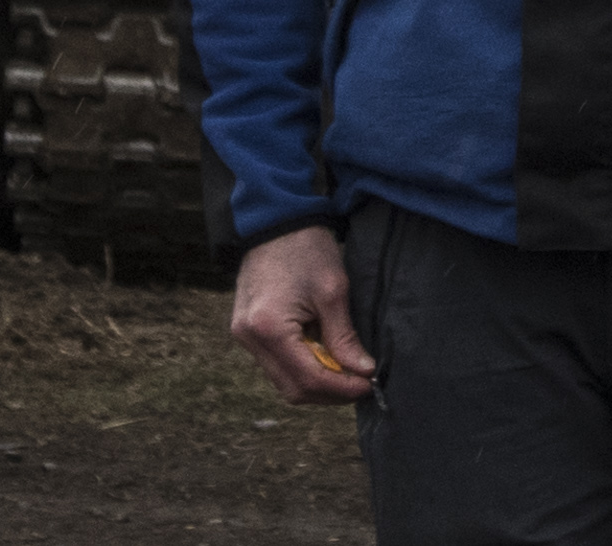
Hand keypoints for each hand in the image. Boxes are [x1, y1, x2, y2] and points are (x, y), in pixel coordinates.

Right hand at [228, 227, 374, 405]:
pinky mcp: (246, 329)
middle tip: (359, 379)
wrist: (275, 220)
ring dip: (315, 382)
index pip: (309, 378)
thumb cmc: (304, 249)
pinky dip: (301, 367)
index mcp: (268, 327)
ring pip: (283, 381)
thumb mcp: (333, 291)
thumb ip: (345, 337)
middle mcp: (249, 337)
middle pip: (293, 389)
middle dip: (330, 391)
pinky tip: (321, 353)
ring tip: (343, 367)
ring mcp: (243, 334)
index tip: (368, 384)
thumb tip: (362, 371)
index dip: (343, 388)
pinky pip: (275, 364)